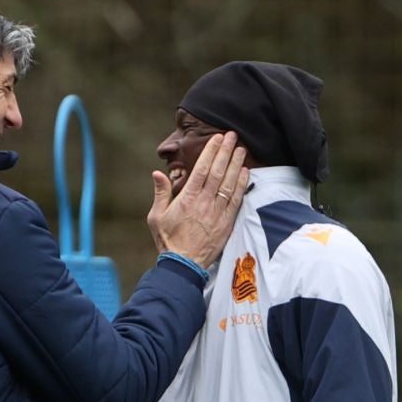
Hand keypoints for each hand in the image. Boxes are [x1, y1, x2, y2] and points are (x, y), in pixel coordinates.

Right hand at [147, 132, 248, 267]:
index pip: (202, 169)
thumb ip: (160, 193)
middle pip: (218, 172)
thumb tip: (158, 173)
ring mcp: (217, 212)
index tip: (217, 139)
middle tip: (232, 136)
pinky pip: (236, 200)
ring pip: (229, 183)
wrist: (183, 265)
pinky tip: (246, 173)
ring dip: (236, 164)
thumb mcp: (156, 216)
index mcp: (187, 198)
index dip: (211, 152)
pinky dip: (242, 185)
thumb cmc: (168, 240)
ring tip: (241, 149)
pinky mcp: (227, 223)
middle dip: (226, 152)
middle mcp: (204, 202)